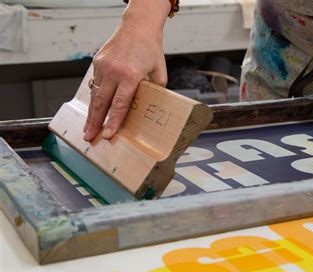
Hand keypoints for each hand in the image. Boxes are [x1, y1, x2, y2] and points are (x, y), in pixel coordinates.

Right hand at [83, 0, 169, 140]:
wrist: (138, 27)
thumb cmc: (151, 51)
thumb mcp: (159, 73)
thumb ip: (154, 92)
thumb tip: (149, 109)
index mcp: (130, 76)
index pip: (119, 105)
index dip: (113, 122)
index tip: (107, 135)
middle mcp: (114, 72)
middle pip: (101, 103)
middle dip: (94, 123)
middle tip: (89, 137)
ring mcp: (103, 66)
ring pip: (94, 95)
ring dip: (90, 113)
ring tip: (88, 128)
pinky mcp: (97, 62)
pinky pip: (94, 84)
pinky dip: (94, 98)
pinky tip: (93, 110)